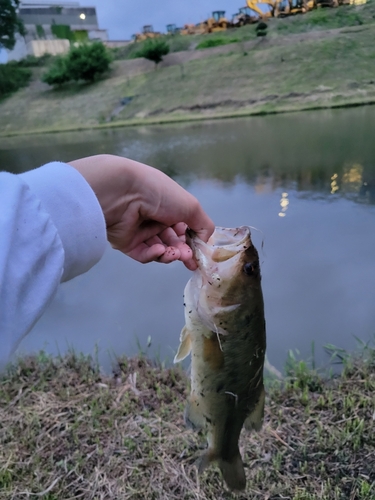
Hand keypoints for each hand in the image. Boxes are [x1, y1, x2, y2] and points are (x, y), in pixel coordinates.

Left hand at [68, 155, 213, 269]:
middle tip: (188, 258)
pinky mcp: (126, 243)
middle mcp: (155, 218)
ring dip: (169, 254)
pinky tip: (159, 250)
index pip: (184, 228)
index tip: (199, 253)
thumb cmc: (160, 194)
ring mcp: (140, 231)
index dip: (193, 241)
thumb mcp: (191, 206)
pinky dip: (153, 254)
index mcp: (169, 206)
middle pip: (173, 242)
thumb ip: (204, 226)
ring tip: (174, 254)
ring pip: (160, 250)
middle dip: (182, 251)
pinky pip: (143, 254)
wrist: (124, 192)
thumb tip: (204, 242)